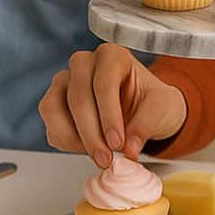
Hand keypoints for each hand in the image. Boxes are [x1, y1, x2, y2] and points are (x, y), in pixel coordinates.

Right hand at [39, 44, 187, 166]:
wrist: (143, 110)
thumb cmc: (150, 100)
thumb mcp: (163, 107)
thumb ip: (147, 124)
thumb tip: (129, 148)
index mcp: (113, 56)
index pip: (104, 82)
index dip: (109, 115)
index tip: (117, 142)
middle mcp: (85, 64)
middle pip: (77, 97)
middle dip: (91, 133)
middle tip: (106, 157)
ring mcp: (65, 82)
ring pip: (53, 108)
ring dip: (73, 138)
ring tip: (97, 155)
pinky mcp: (55, 103)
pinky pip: (51, 125)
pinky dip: (67, 143)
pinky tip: (88, 149)